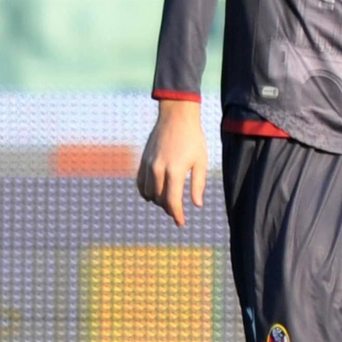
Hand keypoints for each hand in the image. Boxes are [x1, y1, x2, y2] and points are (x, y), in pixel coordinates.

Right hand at [137, 100, 207, 226]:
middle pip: (160, 199)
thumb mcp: (201, 161)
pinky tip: (153, 194)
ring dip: (157, 201)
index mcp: (174, 170)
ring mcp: (148, 165)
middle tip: (177, 213)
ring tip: (167, 203)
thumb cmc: (193, 139)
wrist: (176, 118)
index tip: (181, 223)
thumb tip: (196, 205)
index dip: (176, 215)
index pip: (172, 201)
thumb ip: (198, 184)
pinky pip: (140, 183)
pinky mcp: (143, 161)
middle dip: (168, 209)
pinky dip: (145, 192)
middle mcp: (158, 169)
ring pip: (148, 193)